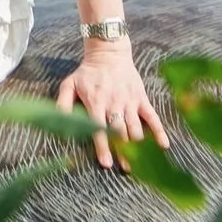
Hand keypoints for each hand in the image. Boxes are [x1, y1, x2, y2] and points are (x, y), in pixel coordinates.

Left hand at [57, 40, 169, 168]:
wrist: (109, 53)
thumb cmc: (87, 72)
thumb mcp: (69, 84)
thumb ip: (62, 103)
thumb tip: (59, 122)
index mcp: (96, 103)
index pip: (99, 129)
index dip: (103, 147)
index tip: (106, 164)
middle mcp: (114, 104)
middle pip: (120, 132)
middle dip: (124, 152)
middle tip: (127, 169)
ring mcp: (129, 102)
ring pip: (136, 127)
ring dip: (139, 146)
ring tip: (141, 163)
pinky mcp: (141, 98)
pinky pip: (152, 116)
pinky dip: (159, 131)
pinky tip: (163, 146)